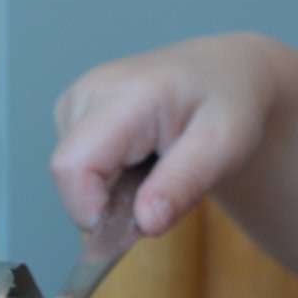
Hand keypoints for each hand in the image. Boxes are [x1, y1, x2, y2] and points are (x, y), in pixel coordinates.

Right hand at [51, 33, 286, 236]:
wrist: (222, 71)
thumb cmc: (228, 104)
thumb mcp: (225, 145)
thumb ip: (183, 183)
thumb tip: (145, 223)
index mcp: (125, 95)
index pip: (73, 165)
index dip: (91, 209)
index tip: (136, 226)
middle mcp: (88, 91)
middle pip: (70, 176)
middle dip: (109, 204)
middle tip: (163, 193)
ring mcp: (75, 100)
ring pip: (72, 176)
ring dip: (110, 192)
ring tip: (156, 168)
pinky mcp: (71, 111)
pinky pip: (77, 167)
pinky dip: (106, 178)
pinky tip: (140, 158)